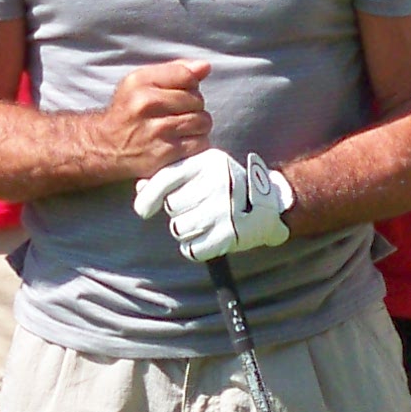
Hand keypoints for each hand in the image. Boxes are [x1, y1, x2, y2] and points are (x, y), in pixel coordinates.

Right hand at [95, 60, 213, 172]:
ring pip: (202, 122)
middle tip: (179, 115)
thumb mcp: (142, 83)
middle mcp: (147, 103)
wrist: (104, 146)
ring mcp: (156, 130)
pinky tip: (182, 143)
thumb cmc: (128, 111)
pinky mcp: (164, 153)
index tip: (179, 95)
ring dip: (198, 127)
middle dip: (194, 107)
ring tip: (182, 129)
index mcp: (141, 82)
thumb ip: (174, 70)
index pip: (186, 75)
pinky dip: (196, 144)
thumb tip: (206, 67)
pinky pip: (200, 143)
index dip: (190, 85)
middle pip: (197, 100)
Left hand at [134, 147, 294, 260]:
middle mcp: (218, 182)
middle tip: (194, 212)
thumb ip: (172, 176)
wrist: (270, 206)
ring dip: (185, 232)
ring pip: (179, 229)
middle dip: (177, 214)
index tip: (143, 211)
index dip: (147, 197)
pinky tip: (207, 239)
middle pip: (172, 207)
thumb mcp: (203, 171)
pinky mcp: (229, 235)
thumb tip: (140, 189)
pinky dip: (194, 249)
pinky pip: (192, 250)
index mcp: (209, 162)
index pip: (166, 178)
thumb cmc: (226, 187)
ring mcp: (225, 209)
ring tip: (202, 225)